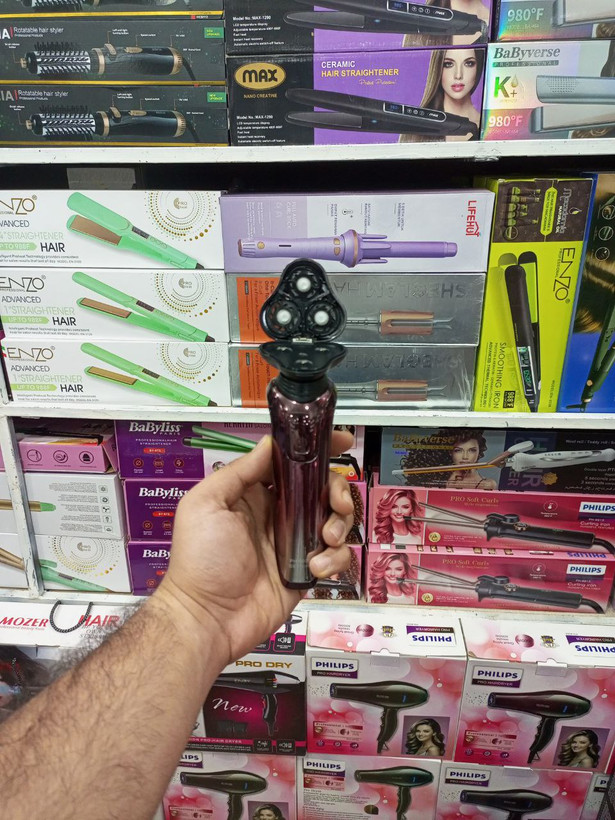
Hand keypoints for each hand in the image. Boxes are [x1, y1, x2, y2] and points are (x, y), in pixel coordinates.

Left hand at [158, 432, 354, 664]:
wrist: (208, 618)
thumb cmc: (200, 559)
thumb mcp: (207, 503)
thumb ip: (240, 471)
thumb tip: (271, 443)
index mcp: (255, 493)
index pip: (293, 463)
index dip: (318, 450)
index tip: (342, 440)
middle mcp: (279, 514)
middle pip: (323, 488)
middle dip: (338, 490)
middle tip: (336, 504)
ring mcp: (295, 542)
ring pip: (335, 520)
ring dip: (339, 524)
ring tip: (325, 538)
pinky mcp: (307, 571)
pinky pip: (336, 556)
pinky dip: (334, 558)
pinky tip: (314, 568)